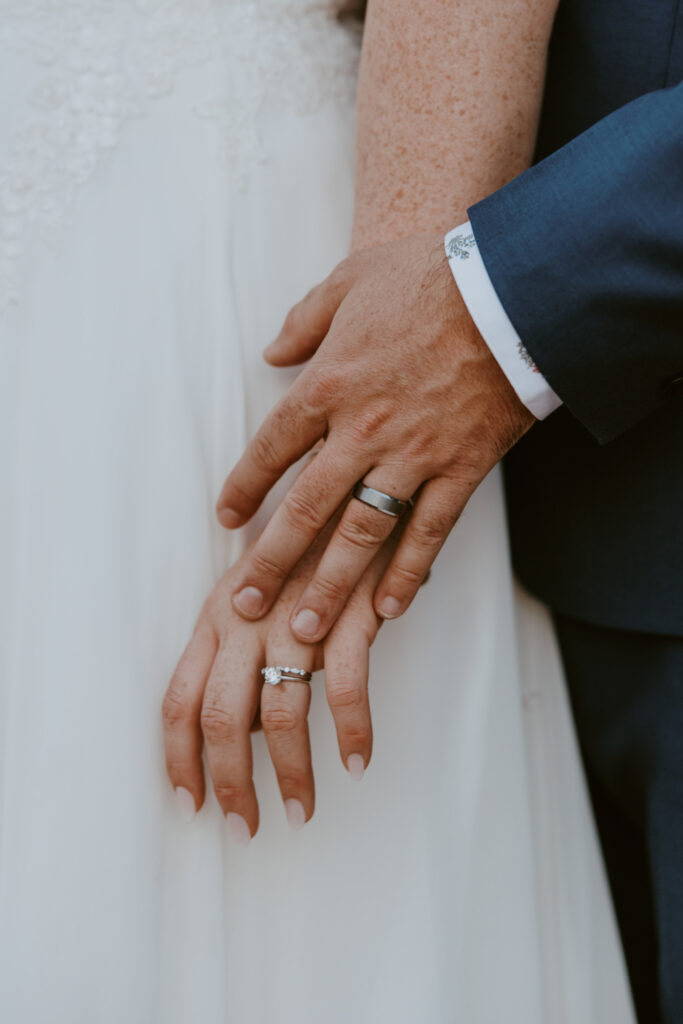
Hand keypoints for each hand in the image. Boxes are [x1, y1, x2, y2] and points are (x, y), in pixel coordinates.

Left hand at [161, 522, 392, 839]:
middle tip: (246, 828)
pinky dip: (353, 732)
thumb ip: (240, 659)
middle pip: (223, 718)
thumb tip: (241, 732)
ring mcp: (296, 616)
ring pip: (282, 713)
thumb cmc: (302, 554)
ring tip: (302, 810)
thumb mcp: (255, 597)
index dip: (180, 760)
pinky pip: (347, 688)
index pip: (179, 700)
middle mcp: (246, 619)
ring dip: (293, 773)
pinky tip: (356, 762)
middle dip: (231, 783)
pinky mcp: (348, 613)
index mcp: (215, 617)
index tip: (192, 805)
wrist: (353, 494)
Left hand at [215, 232, 533, 641]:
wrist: (509, 288)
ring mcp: (413, 455)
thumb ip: (303, 321)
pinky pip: (429, 533)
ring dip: (330, 585)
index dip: (245, 487)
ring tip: (306, 631)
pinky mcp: (460, 469)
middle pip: (306, 508)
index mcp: (329, 383)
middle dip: (271, 561)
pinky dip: (408, 574)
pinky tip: (387, 611)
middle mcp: (362, 429)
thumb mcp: (350, 280)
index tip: (226, 520)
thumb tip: (271, 353)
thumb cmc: (428, 276)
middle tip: (246, 604)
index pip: (271, 448)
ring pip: (361, 534)